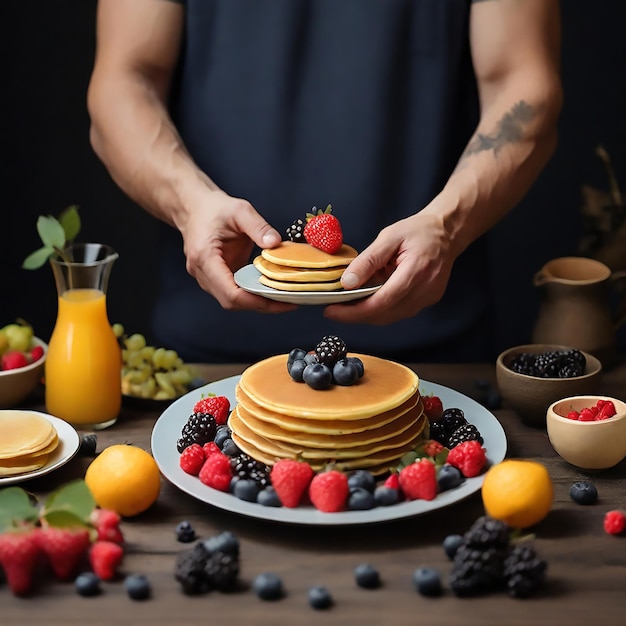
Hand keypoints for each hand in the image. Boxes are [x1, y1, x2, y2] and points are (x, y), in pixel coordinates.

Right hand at [179, 190, 296, 312]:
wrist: (194, 208)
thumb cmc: (212, 208)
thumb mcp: (240, 210)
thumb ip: (259, 226)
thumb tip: (275, 242)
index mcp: (205, 257)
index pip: (230, 292)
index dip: (255, 300)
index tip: (278, 299)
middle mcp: (202, 272)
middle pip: (232, 302)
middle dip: (261, 305)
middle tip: (288, 302)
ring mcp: (207, 278)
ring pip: (232, 301)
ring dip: (257, 302)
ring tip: (284, 298)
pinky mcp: (215, 278)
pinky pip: (234, 292)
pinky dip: (252, 294)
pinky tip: (270, 290)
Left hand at [323, 210, 456, 324]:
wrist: (446, 232)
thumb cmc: (419, 231)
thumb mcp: (389, 237)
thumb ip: (368, 260)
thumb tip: (347, 283)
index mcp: (416, 271)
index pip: (382, 301)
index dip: (354, 311)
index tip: (332, 311)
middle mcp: (425, 290)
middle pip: (385, 314)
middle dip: (355, 315)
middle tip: (333, 310)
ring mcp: (428, 298)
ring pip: (390, 317)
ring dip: (366, 314)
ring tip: (346, 305)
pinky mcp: (427, 301)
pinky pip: (398, 311)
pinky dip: (380, 309)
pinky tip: (366, 300)